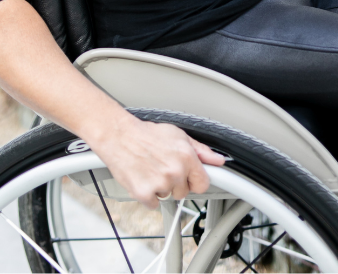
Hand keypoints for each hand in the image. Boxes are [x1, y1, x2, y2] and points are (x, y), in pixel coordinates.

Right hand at [89, 113, 225, 208]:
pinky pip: (153, 204)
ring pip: (167, 196)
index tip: (188, 178)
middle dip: (175, 183)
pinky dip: (147, 195)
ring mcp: (160, 183)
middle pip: (184, 192)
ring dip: (160, 188)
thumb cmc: (146, 134)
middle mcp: (175, 171)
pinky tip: (143, 177)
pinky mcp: (144, 193)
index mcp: (186, 156)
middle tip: (163, 167)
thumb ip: (201, 150)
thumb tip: (218, 161)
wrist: (119, 136)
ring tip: (151, 169)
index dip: (195, 181)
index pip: (203, 184)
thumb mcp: (178, 135)